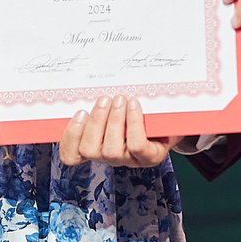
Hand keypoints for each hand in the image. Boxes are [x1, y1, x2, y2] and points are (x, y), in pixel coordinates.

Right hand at [58, 95, 176, 167]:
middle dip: (95, 122)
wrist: (171, 119)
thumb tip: (85, 81)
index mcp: (95, 146)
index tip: (79, 112)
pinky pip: (136, 145)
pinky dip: (133, 123)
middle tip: (105, 99)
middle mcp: (109, 157)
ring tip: (120, 99)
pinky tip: (134, 105)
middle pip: (89, 150)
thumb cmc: (137, 110)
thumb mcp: (114, 105)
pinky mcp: (150, 157)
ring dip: (114, 121)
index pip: (71, 155)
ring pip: (111, 150)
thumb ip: (99, 101)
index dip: (69, 137)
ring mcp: (129, 160)